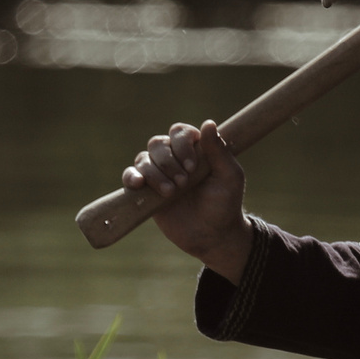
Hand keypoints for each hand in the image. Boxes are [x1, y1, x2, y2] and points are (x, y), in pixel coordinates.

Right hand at [120, 120, 251, 280]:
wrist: (212, 235)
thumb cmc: (225, 203)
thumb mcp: (229, 176)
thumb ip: (219, 151)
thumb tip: (208, 123)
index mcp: (195, 149)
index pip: (180, 132)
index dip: (182, 145)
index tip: (192, 166)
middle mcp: (174, 158)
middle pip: (158, 143)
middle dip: (168, 162)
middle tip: (184, 183)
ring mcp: (159, 174)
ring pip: (143, 159)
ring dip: (155, 174)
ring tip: (171, 192)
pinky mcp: (146, 191)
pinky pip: (130, 175)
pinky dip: (131, 177)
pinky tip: (138, 184)